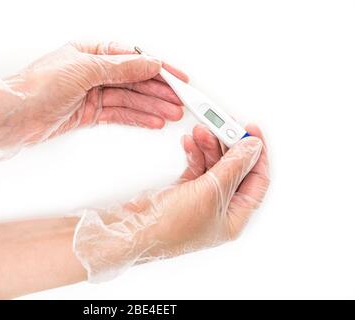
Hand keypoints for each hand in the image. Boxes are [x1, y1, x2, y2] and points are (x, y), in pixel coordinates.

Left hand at [0, 41, 186, 162]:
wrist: (13, 116)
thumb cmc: (36, 86)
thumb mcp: (83, 69)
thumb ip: (119, 67)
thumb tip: (148, 61)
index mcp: (91, 51)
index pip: (133, 58)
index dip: (157, 67)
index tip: (177, 76)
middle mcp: (93, 71)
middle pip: (134, 80)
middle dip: (158, 90)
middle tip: (179, 100)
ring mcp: (92, 93)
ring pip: (129, 99)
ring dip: (151, 106)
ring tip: (171, 113)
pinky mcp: (89, 112)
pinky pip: (119, 113)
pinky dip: (136, 117)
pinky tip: (151, 120)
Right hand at [73, 124, 269, 281]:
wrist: (132, 229)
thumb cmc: (169, 227)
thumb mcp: (209, 192)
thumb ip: (233, 167)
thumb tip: (252, 148)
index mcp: (234, 217)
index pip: (257, 181)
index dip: (257, 155)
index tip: (251, 132)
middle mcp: (220, 209)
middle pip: (235, 169)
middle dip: (229, 146)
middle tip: (224, 126)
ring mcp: (201, 200)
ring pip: (214, 165)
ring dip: (209, 146)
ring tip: (201, 131)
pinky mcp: (184, 192)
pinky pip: (196, 167)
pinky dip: (194, 153)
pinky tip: (189, 143)